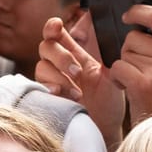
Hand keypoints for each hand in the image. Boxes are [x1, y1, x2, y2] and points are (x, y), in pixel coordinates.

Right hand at [37, 13, 123, 146]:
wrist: (107, 126)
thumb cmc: (109, 99)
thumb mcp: (111, 71)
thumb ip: (104, 50)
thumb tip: (102, 27)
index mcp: (74, 53)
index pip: (56, 33)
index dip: (53, 27)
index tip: (58, 26)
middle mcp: (59, 65)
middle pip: (46, 46)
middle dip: (61, 56)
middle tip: (77, 71)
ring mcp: (52, 80)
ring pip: (42, 66)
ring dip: (60, 76)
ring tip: (78, 92)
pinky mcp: (47, 97)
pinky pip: (40, 86)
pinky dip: (52, 88)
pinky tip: (65, 96)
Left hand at [109, 5, 151, 121]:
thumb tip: (141, 27)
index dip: (140, 11)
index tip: (127, 15)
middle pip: (134, 37)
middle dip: (129, 53)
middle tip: (139, 73)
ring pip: (124, 53)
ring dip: (124, 68)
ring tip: (137, 84)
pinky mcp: (144, 83)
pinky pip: (118, 67)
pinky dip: (117, 79)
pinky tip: (129, 90)